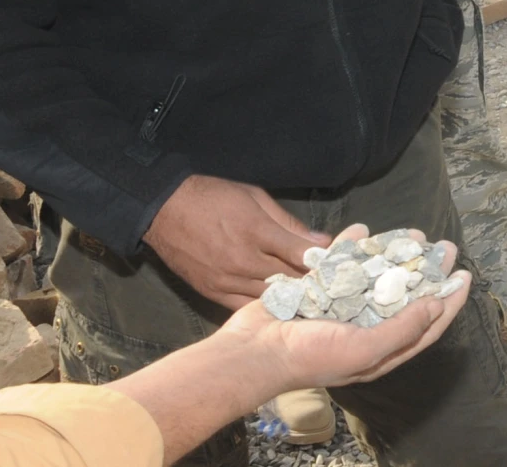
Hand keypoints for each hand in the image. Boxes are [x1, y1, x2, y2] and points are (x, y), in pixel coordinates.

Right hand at [110, 225, 466, 460]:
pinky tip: (360, 229)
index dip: (448, 302)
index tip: (464, 276)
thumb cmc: (310, 356)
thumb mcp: (364, 349)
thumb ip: (402, 329)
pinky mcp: (319, 290)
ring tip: (411, 232)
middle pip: (406, 296)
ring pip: (377, 276)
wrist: (254, 350)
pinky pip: (342, 265)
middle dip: (426, 271)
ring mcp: (342, 307)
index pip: (426, 326)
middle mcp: (366, 328)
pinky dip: (352, 247)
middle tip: (442, 246)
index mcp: (382, 350)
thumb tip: (437, 306)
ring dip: (394, 254)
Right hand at [145, 174, 332, 309]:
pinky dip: (263, 308)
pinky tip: (280, 309)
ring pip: (268, 299)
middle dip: (313, 286)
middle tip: (336, 292)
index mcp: (256, 232)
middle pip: (288, 281)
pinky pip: (244, 307)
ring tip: (314, 305)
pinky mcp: (212, 292)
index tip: (343, 269)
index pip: (300, 256)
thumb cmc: (213, 196)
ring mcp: (226, 280)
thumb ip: (289, 223)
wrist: (164, 209)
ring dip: (291, 301)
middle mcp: (243, 261)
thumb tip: (320, 242)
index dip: (325, 264)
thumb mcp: (256, 198)